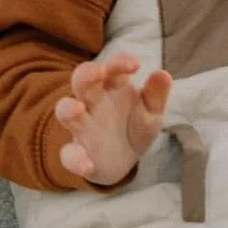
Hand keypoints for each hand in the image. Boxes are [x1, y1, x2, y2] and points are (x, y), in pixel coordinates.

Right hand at [55, 51, 171, 185]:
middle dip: (87, 74)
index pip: (112, 68)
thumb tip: (163, 73)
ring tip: (77, 109)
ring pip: (65, 111)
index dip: (120, 63)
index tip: (136, 65)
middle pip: (81, 81)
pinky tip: (87, 165)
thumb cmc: (135, 127)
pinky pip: (69, 154)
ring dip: (68, 108)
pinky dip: (75, 159)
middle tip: (99, 72)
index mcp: (112, 88)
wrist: (124, 162)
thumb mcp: (151, 112)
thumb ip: (156, 95)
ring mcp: (82, 127)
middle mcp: (92, 103)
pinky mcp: (77, 153)